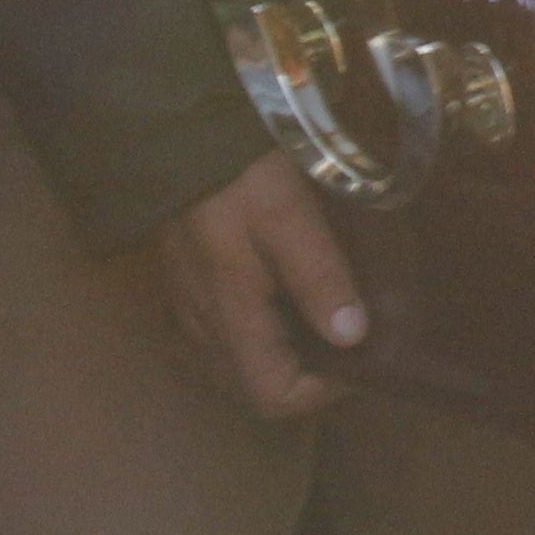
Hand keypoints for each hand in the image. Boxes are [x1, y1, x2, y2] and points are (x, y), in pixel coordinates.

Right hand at [148, 150, 366, 417]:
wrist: (175, 136)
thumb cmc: (238, 176)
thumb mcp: (290, 219)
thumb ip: (319, 278)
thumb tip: (353, 337)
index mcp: (230, 317)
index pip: (273, 398)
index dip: (321, 392)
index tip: (359, 357)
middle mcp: (204, 326)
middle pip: (254, 388)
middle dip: (306, 377)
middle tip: (350, 337)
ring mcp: (190, 308)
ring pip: (238, 363)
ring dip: (284, 355)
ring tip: (329, 315)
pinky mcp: (188, 285)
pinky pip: (225, 332)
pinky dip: (261, 330)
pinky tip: (290, 293)